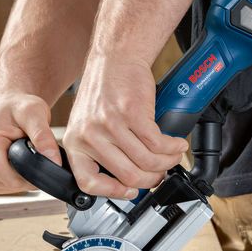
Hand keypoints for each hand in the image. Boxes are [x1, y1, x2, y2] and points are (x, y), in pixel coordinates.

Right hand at [0, 92, 60, 193]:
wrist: (7, 103)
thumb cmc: (20, 106)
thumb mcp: (35, 114)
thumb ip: (44, 137)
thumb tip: (54, 161)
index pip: (12, 180)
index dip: (33, 178)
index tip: (44, 164)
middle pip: (9, 184)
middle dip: (27, 175)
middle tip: (35, 154)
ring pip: (6, 187)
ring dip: (20, 177)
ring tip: (24, 155)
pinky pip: (0, 185)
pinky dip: (13, 178)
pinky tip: (18, 162)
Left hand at [63, 52, 188, 198]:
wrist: (115, 58)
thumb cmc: (105, 88)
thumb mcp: (90, 123)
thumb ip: (101, 149)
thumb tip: (126, 179)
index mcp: (75, 142)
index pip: (88, 182)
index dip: (113, 192)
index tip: (130, 192)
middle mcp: (89, 136)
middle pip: (128, 175)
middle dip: (151, 179)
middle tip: (161, 173)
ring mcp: (110, 125)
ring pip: (147, 161)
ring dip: (167, 162)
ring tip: (172, 155)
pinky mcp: (132, 114)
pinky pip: (158, 143)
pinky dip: (172, 147)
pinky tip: (176, 143)